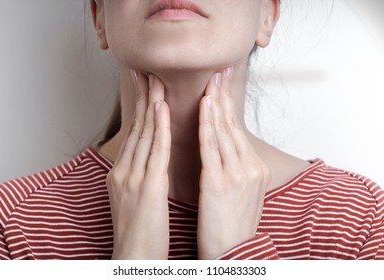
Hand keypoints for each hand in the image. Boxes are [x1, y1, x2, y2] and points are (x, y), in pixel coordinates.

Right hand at [107, 71, 170, 258]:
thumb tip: (151, 160)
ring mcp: (132, 178)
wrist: (133, 257)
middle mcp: (123, 171)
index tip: (145, 88)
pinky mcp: (146, 187)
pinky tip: (162, 110)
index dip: (139, 109)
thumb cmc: (139, 231)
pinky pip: (154, 152)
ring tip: (156, 81)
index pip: (133, 135)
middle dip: (142, 99)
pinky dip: (159, 129)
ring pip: (144, 135)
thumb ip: (140, 175)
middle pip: (135, 128)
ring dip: (151, 106)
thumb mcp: (134, 198)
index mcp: (121, 174)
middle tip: (146, 72)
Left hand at [197, 67, 270, 259]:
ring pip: (223, 132)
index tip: (221, 85)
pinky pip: (212, 148)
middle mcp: (250, 166)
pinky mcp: (219, 183)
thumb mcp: (244, 193)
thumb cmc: (234, 225)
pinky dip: (207, 125)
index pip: (237, 130)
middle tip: (219, 71)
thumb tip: (229, 150)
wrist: (235, 253)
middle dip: (224, 96)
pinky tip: (202, 107)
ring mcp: (236, 173)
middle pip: (233, 125)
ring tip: (209, 81)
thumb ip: (239, 168)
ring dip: (215, 104)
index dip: (228, 106)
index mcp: (255, 168)